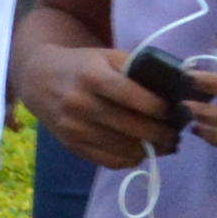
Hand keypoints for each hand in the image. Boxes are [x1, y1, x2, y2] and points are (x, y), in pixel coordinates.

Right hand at [28, 44, 177, 169]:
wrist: (39, 80)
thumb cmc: (82, 66)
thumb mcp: (106, 56)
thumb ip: (136, 69)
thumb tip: (175, 87)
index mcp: (92, 77)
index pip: (133, 97)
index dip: (159, 108)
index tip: (175, 111)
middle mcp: (81, 104)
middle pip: (131, 127)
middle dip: (162, 133)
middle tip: (177, 134)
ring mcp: (75, 129)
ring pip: (123, 148)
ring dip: (151, 150)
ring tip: (167, 145)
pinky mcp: (72, 146)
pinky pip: (109, 161)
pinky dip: (130, 160)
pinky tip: (142, 152)